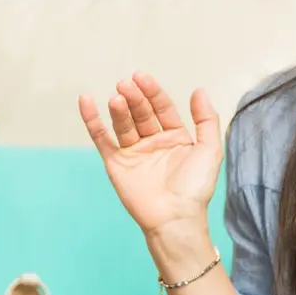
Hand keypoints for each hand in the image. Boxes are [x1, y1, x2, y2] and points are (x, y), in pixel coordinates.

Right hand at [78, 74, 222, 237]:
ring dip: (119, 109)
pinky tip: (86, 100)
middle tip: (125, 85)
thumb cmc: (195, 188)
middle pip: (141, 113)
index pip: (162, 108)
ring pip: (123, 124)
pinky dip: (92, 120)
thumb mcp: (209, 150)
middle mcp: (153, 143)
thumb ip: (206, 119)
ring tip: (117, 97)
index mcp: (175, 138)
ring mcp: (133, 153)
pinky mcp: (116, 164)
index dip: (153, 92)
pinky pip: (102, 138)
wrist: (175, 218)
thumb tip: (198, 90)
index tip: (141, 77)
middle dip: (134, 98)